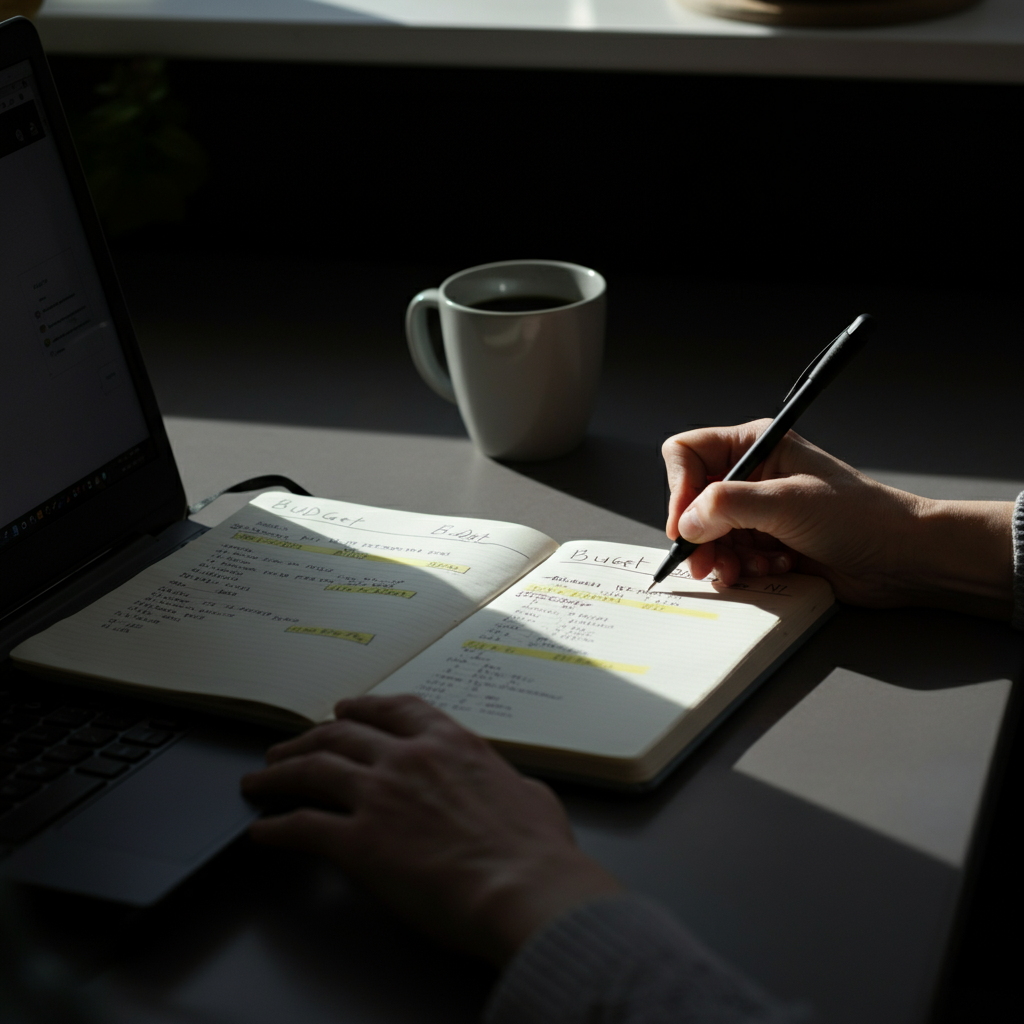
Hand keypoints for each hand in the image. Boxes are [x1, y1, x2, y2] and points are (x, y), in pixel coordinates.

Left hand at [241, 695, 619, 964]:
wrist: (522, 886)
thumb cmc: (536, 850)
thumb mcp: (532, 795)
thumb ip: (508, 782)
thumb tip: (515, 789)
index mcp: (450, 742)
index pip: (394, 709)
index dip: (361, 707)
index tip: (343, 710)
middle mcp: (407, 758)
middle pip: (341, 735)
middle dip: (308, 739)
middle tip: (288, 747)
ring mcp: (378, 796)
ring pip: (312, 770)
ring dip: (279, 774)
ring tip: (259, 780)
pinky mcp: (358, 842)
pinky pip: (302, 827)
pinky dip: (277, 827)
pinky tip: (263, 831)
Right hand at [662, 421, 1013, 615]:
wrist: (899, 558)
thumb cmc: (858, 516)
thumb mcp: (787, 503)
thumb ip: (728, 505)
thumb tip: (686, 522)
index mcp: (754, 446)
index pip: (688, 454)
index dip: (679, 488)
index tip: (685, 524)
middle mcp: (750, 475)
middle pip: (692, 501)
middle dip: (700, 535)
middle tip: (706, 562)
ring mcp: (757, 511)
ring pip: (708, 535)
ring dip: (724, 557)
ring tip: (748, 569)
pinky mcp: (765, 543)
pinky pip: (730, 557)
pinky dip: (744, 569)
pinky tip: (774, 568)